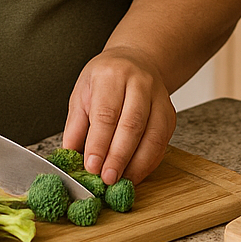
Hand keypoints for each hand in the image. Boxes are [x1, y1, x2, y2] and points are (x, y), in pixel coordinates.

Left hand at [62, 46, 175, 184]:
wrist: (135, 61)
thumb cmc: (105, 80)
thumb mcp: (81, 94)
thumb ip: (75, 126)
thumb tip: (70, 156)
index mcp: (111, 75)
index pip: (106, 113)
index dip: (99, 143)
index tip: (91, 166)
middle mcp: (139, 83)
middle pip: (131, 125)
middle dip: (118, 157)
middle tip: (106, 178)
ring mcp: (159, 97)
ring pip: (152, 135)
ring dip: (137, 164)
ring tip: (121, 180)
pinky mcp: (170, 113)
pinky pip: (162, 142)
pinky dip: (149, 162)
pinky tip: (135, 173)